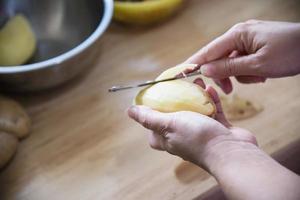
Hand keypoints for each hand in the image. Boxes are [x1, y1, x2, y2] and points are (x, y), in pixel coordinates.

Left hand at [127, 80, 255, 168]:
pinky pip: (211, 111)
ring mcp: (200, 132)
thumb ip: (149, 118)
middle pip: (175, 113)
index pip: (153, 123)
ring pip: (195, 110)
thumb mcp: (168, 124)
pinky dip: (210, 100)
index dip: (153, 108)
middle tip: (179, 83)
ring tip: (198, 81)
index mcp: (166, 139)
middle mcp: (181, 136)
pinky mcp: (216, 129)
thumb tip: (129, 111)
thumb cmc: (197, 138)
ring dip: (196, 95)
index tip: (157, 93)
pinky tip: (210, 89)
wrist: (231, 151)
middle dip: (177, 97)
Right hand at [185, 20, 299, 92]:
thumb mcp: (258, 65)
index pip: (208, 51)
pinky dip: (249, 71)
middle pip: (218, 58)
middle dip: (224, 75)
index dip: (193, 64)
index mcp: (237, 34)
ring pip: (231, 62)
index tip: (178, 74)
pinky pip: (242, 61)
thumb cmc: (290, 53)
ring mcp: (247, 39)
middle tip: (229, 91)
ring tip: (257, 78)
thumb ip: (229, 68)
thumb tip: (205, 71)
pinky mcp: (254, 45)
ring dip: (240, 75)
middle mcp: (239, 34)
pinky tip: (262, 74)